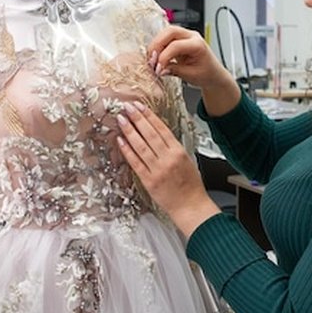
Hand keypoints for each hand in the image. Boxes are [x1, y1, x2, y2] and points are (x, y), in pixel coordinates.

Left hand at [116, 102, 220, 237]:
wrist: (190, 206)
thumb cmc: (191, 185)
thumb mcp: (187, 160)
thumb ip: (173, 147)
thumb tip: (158, 133)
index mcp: (178, 152)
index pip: (161, 128)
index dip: (149, 116)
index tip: (140, 106)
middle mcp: (168, 159)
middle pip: (149, 134)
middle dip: (137, 118)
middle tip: (127, 107)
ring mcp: (157, 170)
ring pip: (140, 146)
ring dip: (129, 131)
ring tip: (121, 119)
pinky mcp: (148, 181)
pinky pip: (135, 163)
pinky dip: (127, 151)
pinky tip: (120, 141)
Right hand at [148, 26, 230, 87]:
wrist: (213, 74)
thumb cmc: (207, 74)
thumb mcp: (191, 75)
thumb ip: (174, 70)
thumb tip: (159, 69)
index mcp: (198, 44)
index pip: (176, 45)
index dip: (164, 57)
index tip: (158, 68)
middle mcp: (192, 36)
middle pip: (170, 31)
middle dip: (157, 44)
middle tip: (151, 60)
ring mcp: (185, 36)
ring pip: (165, 32)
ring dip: (156, 45)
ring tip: (152, 60)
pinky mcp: (179, 40)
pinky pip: (165, 38)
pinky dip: (158, 46)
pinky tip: (156, 57)